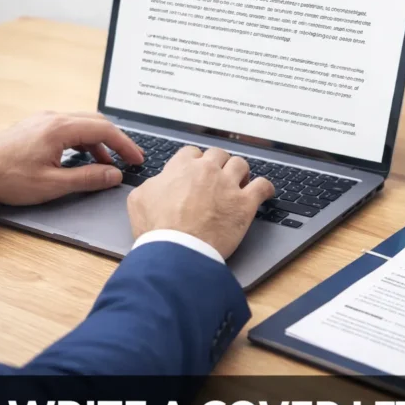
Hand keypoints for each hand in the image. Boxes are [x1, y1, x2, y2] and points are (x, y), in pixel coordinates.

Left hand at [0, 113, 143, 205]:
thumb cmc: (9, 178)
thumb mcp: (53, 184)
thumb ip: (88, 178)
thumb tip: (113, 175)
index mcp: (59, 128)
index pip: (104, 129)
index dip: (125, 145)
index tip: (137, 159)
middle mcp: (52, 118)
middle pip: (94, 122)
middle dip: (115, 141)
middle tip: (128, 159)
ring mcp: (42, 120)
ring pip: (80, 125)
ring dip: (97, 143)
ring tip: (105, 165)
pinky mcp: (34, 126)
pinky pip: (66, 128)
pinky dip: (81, 141)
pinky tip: (81, 159)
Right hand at [127, 147, 274, 258]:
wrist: (176, 251)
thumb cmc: (156, 229)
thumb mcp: (139, 200)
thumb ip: (152, 185)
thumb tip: (158, 183)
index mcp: (182, 168)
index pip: (192, 153)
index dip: (195, 162)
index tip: (196, 172)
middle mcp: (207, 171)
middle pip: (218, 155)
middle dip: (218, 164)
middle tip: (217, 177)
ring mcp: (228, 185)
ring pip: (241, 165)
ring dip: (240, 173)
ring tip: (239, 183)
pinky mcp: (244, 204)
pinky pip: (263, 186)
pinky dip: (265, 188)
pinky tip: (264, 193)